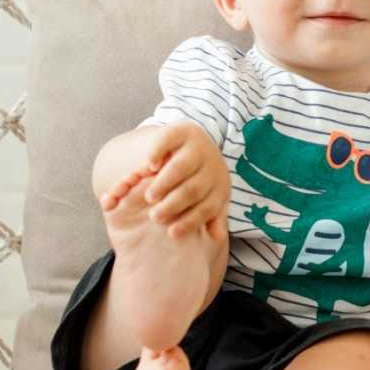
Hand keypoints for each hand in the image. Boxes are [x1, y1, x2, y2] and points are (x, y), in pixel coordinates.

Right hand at [141, 122, 229, 240]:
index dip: (190, 221)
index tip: (171, 234)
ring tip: (150, 197)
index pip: (207, 207)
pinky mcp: (181, 131)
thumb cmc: (199, 178)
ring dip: (164, 183)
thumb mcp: (209, 196)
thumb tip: (216, 238)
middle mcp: (212, 165)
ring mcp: (197, 146)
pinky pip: (169, 140)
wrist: (196, 142)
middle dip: (174, 204)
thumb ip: (211, 216)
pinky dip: (158, 152)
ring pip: (181, 167)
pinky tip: (149, 166)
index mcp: (220, 185)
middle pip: (194, 189)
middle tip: (156, 217)